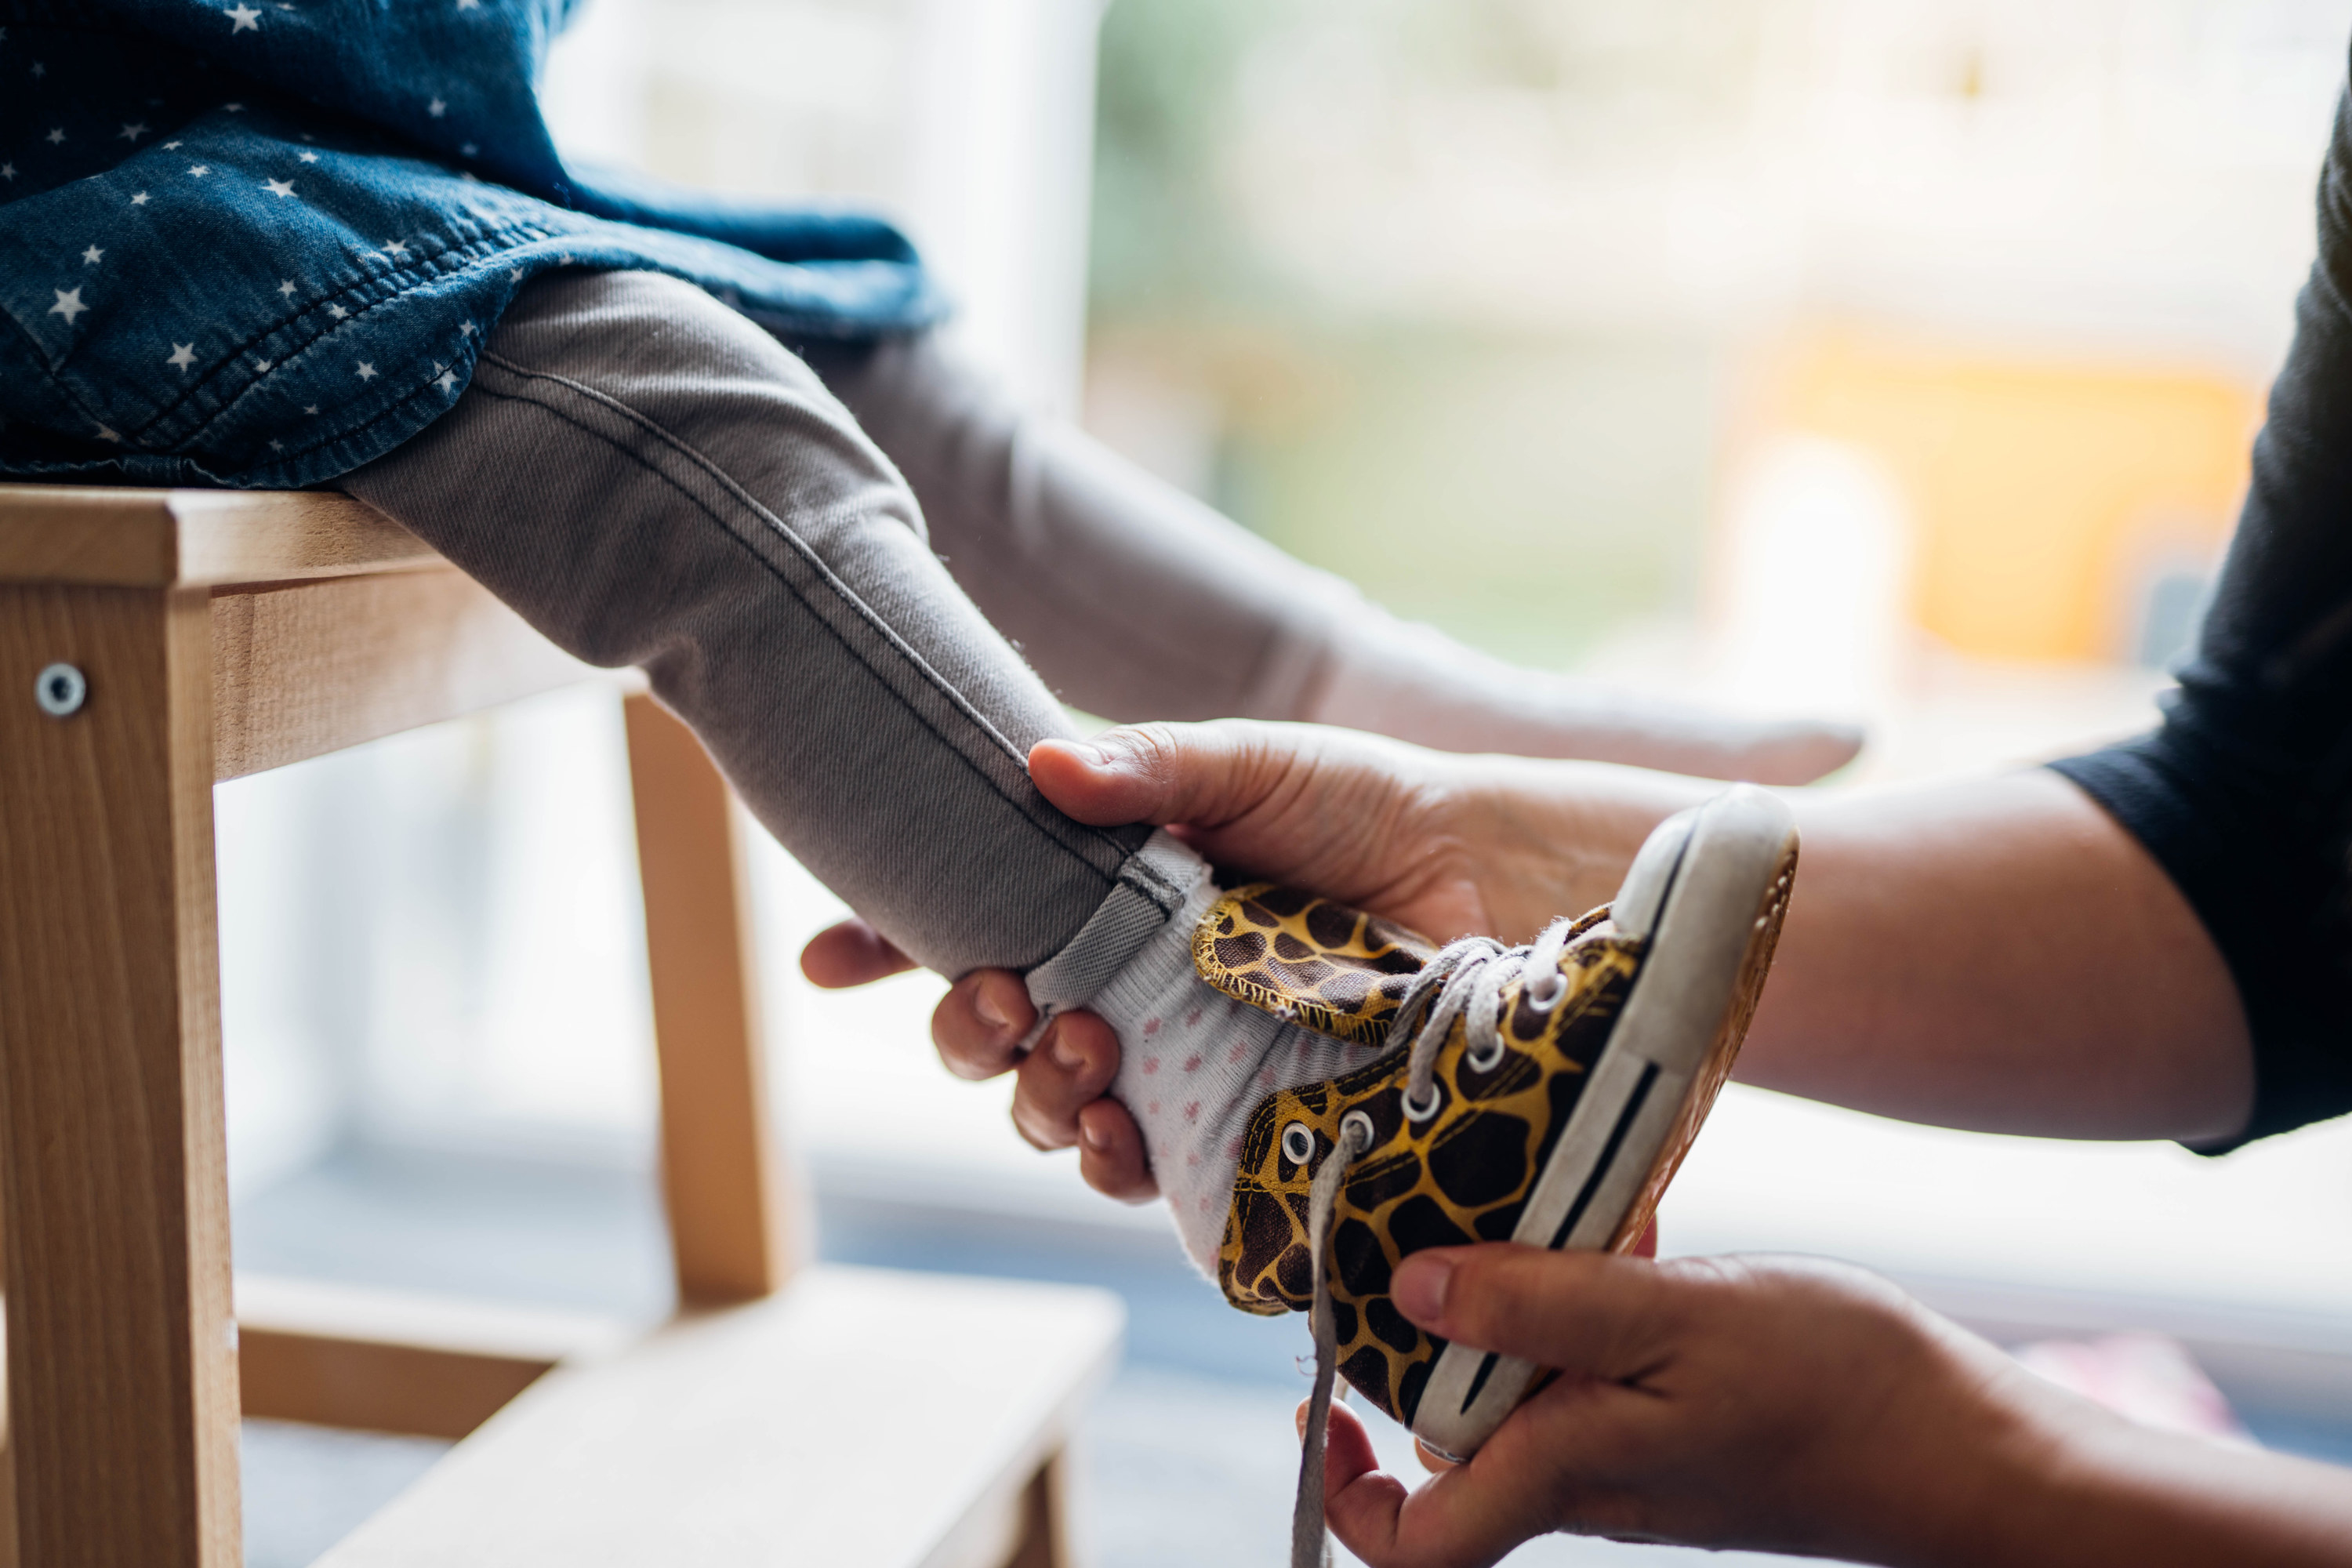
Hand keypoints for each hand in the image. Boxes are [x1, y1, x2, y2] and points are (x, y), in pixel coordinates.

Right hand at [801, 720, 1708, 1197]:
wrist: (1499, 881)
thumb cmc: (1372, 807)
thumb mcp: (1254, 766)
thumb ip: (1149, 769)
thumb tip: (1036, 767)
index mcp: (1105, 891)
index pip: (968, 918)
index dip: (886, 945)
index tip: (828, 958)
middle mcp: (1123, 979)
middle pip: (994, 1029)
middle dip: (971, 1027)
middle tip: (1011, 1001)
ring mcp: (1175, 1056)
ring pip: (1053, 1106)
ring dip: (1034, 1098)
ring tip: (1079, 1059)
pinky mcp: (1240, 1122)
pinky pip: (1148, 1169)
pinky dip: (1112, 1164)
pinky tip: (1114, 1144)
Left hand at [1314, 1246, 2067, 1566]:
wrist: (1972, 1450)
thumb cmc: (1840, 1393)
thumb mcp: (1677, 1320)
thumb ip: (1541, 1304)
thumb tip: (1412, 1290)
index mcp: (1565, 1471)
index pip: (1415, 1538)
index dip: (1346, 1490)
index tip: (1318, 1405)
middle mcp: (1584, 1475)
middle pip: (1453, 1430)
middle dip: (1432, 1333)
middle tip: (1443, 1229)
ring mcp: (1633, 1449)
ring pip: (1524, 1381)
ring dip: (1518, 1296)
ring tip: (1549, 1209)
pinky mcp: (1678, 1416)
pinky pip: (1595, 1359)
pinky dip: (1592, 1289)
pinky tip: (1632, 1225)